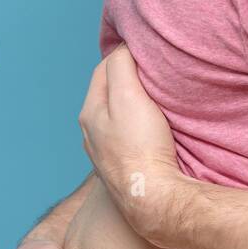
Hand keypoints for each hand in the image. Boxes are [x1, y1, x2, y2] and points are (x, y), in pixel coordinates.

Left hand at [78, 43, 188, 242]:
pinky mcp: (124, 170)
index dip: (124, 55)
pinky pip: (130, 139)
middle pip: (110, 94)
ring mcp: (107, 155)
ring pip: (119, 117)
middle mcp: (92, 134)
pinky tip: (156, 130)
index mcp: (89, 113)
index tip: (146, 50)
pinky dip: (141, 127)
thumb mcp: (129, 96)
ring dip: (135, 105)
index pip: (103, 70)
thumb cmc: (141, 148)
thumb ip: (121, 66)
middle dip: (128, 79)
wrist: (153, 200)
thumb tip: (123, 48)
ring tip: (157, 98)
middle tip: (154, 71)